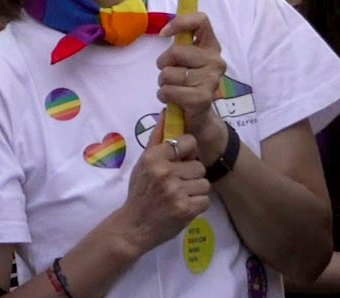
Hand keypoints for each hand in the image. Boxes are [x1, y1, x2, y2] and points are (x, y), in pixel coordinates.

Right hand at [117, 133, 209, 253]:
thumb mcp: (142, 164)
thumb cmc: (139, 192)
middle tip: (178, 184)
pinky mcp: (185, 209)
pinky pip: (206, 200)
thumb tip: (166, 112)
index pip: (188, 142)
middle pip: (199, 165)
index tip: (181, 161)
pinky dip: (197, 205)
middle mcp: (164, 172)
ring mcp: (176, 192)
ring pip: (204, 183)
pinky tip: (183, 206)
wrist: (134, 226)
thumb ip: (156, 139)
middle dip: (191, 175)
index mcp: (153, 158)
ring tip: (180, 196)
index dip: (188, 152)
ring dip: (196, 190)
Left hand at [157, 12, 227, 164]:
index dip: (179, 23)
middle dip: (163, 63)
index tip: (163, 34)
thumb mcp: (186, 60)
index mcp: (212, 46)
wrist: (199, 117)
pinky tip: (172, 99)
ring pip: (168, 73)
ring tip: (173, 88)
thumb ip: (181, 44)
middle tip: (169, 74)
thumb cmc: (188, 83)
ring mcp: (211, 80)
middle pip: (176, 51)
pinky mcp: (202, 98)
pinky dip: (164, 95)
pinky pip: (169, 90)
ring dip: (163, 83)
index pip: (201, 21)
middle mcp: (216, 61)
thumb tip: (165, 30)